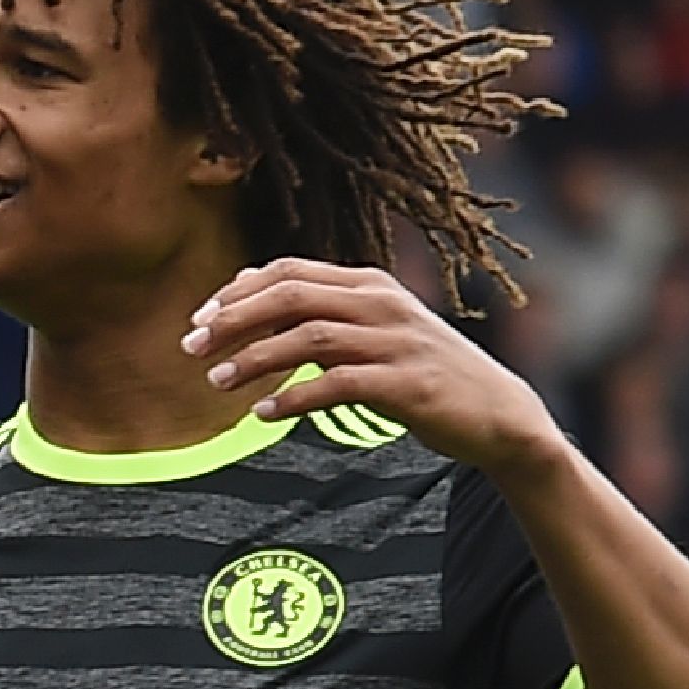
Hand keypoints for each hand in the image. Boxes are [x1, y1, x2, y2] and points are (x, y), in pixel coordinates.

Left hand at [185, 260, 558, 473]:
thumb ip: (316, 311)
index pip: (288, 273)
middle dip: (233, 320)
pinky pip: (337, 384)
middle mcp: (382, 304)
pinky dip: (294, 397)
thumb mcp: (370, 330)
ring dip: (254, 360)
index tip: (197, 319)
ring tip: (216, 382)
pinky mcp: (407, 384)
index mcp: (369, 284)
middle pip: (290, 297)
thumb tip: (243, 289)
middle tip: (190, 347)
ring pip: (308, 338)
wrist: (498, 415)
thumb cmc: (420, 372)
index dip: (236, 293)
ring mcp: (397, 342)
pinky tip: (264, 412)